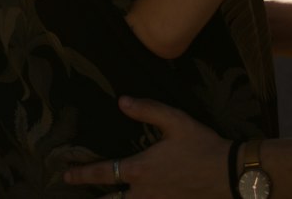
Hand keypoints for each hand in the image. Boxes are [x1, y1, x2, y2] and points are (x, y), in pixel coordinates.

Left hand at [64, 96, 228, 195]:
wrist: (226, 174)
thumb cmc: (200, 144)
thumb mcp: (175, 120)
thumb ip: (147, 109)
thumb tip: (121, 101)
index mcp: (140, 169)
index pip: (103, 173)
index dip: (82, 174)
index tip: (65, 174)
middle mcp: (142, 192)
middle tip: (75, 192)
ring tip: (103, 198)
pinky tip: (131, 198)